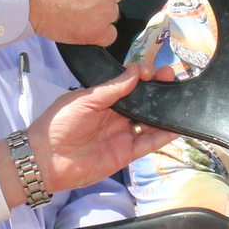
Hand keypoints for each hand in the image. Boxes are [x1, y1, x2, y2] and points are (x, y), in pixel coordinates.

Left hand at [2, 65, 174, 205]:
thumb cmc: (58, 125)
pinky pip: (149, 143)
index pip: (129, 84)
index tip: (152, 70)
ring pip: (150, 122)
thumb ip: (112, 88)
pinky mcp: (126, 154)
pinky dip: (164, 136)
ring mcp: (122, 135)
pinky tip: (178, 125)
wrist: (46, 159)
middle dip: (159, 89)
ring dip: (165, 111)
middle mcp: (115, 116)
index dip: (143, 76)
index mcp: (103, 99)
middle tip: (173, 77)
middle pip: (143, 102)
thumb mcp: (84, 99)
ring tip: (182, 97)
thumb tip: (135, 71)